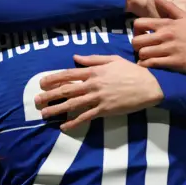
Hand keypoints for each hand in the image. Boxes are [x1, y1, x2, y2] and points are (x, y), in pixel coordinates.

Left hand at [34, 55, 163, 130]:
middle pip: (67, 90)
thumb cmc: (131, 71)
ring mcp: (98, 98)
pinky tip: (64, 127)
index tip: (42, 82)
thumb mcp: (112, 60)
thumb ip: (93, 59)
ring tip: (44, 114)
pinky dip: (74, 123)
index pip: (69, 74)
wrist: (149, 85)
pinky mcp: (105, 110)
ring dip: (57, 109)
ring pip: (73, 104)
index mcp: (94, 71)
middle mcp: (93, 84)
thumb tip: (75, 57)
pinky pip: (86, 117)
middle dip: (50, 95)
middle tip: (37, 100)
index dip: (54, 78)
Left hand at [133, 0, 185, 74]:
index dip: (135, 30)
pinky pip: (152, 65)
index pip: (139, 23)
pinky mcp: (172, 63)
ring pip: (143, 54)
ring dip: (141, 57)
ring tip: (144, 57)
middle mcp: (165, 36)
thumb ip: (171, 7)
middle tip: (140, 48)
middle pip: (137, 41)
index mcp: (167, 24)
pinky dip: (146, 66)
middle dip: (136, 46)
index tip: (140, 35)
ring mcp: (168, 49)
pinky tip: (148, 65)